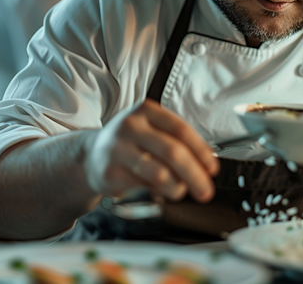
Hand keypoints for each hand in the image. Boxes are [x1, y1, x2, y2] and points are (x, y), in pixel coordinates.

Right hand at [84, 99, 219, 202]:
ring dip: (178, 187)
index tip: (212, 168)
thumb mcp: (151, 130)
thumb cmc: (130, 142)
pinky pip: (145, 187)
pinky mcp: (111, 173)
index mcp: (146, 110)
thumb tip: (206, 165)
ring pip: (160, 173)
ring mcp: (118, 149)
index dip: (201, 151)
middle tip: (206, 190)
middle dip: (195, 175)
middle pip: (173, 152)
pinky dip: (160, 192)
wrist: (90, 155)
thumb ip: (177, 143)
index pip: (181, 130)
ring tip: (181, 190)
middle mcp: (131, 126)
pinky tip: (162, 190)